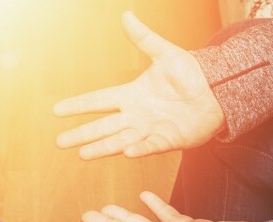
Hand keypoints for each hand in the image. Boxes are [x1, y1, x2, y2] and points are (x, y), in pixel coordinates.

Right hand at [53, 11, 224, 159]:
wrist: (215, 91)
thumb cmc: (190, 73)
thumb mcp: (165, 53)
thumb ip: (144, 38)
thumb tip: (125, 14)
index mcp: (131, 95)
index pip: (98, 101)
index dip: (78, 105)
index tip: (56, 110)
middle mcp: (135, 115)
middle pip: (102, 126)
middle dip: (82, 134)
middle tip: (60, 142)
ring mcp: (149, 130)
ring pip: (120, 140)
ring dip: (102, 147)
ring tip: (82, 154)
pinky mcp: (166, 140)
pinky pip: (150, 146)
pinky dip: (139, 149)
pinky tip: (126, 152)